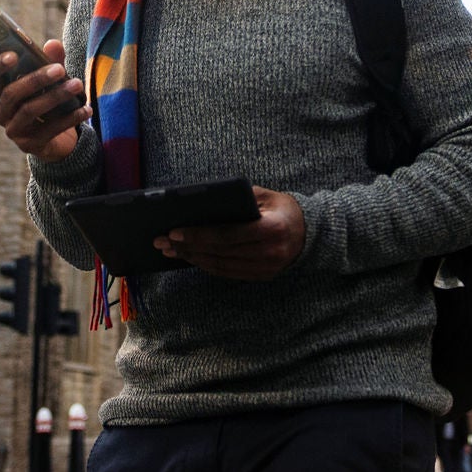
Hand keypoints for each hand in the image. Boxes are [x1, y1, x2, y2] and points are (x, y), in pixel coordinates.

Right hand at [0, 39, 90, 161]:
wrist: (58, 140)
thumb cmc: (50, 101)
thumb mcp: (51, 80)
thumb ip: (52, 61)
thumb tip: (53, 44)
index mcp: (0, 92)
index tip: (13, 54)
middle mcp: (2, 112)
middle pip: (10, 94)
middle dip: (35, 80)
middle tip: (59, 69)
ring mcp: (14, 130)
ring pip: (30, 110)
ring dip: (55, 96)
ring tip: (77, 85)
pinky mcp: (30, 145)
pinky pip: (49, 129)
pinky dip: (69, 118)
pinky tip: (85, 108)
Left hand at [155, 186, 304, 280]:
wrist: (309, 232)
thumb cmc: (282, 208)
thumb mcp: (265, 195)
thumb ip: (238, 198)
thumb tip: (201, 202)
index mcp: (271, 229)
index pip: (227, 235)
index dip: (198, 235)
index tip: (174, 232)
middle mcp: (270, 253)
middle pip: (219, 252)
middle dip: (187, 247)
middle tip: (162, 241)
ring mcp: (266, 268)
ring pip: (220, 266)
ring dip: (192, 258)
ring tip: (171, 250)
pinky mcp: (261, 276)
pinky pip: (227, 273)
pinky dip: (206, 265)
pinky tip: (191, 257)